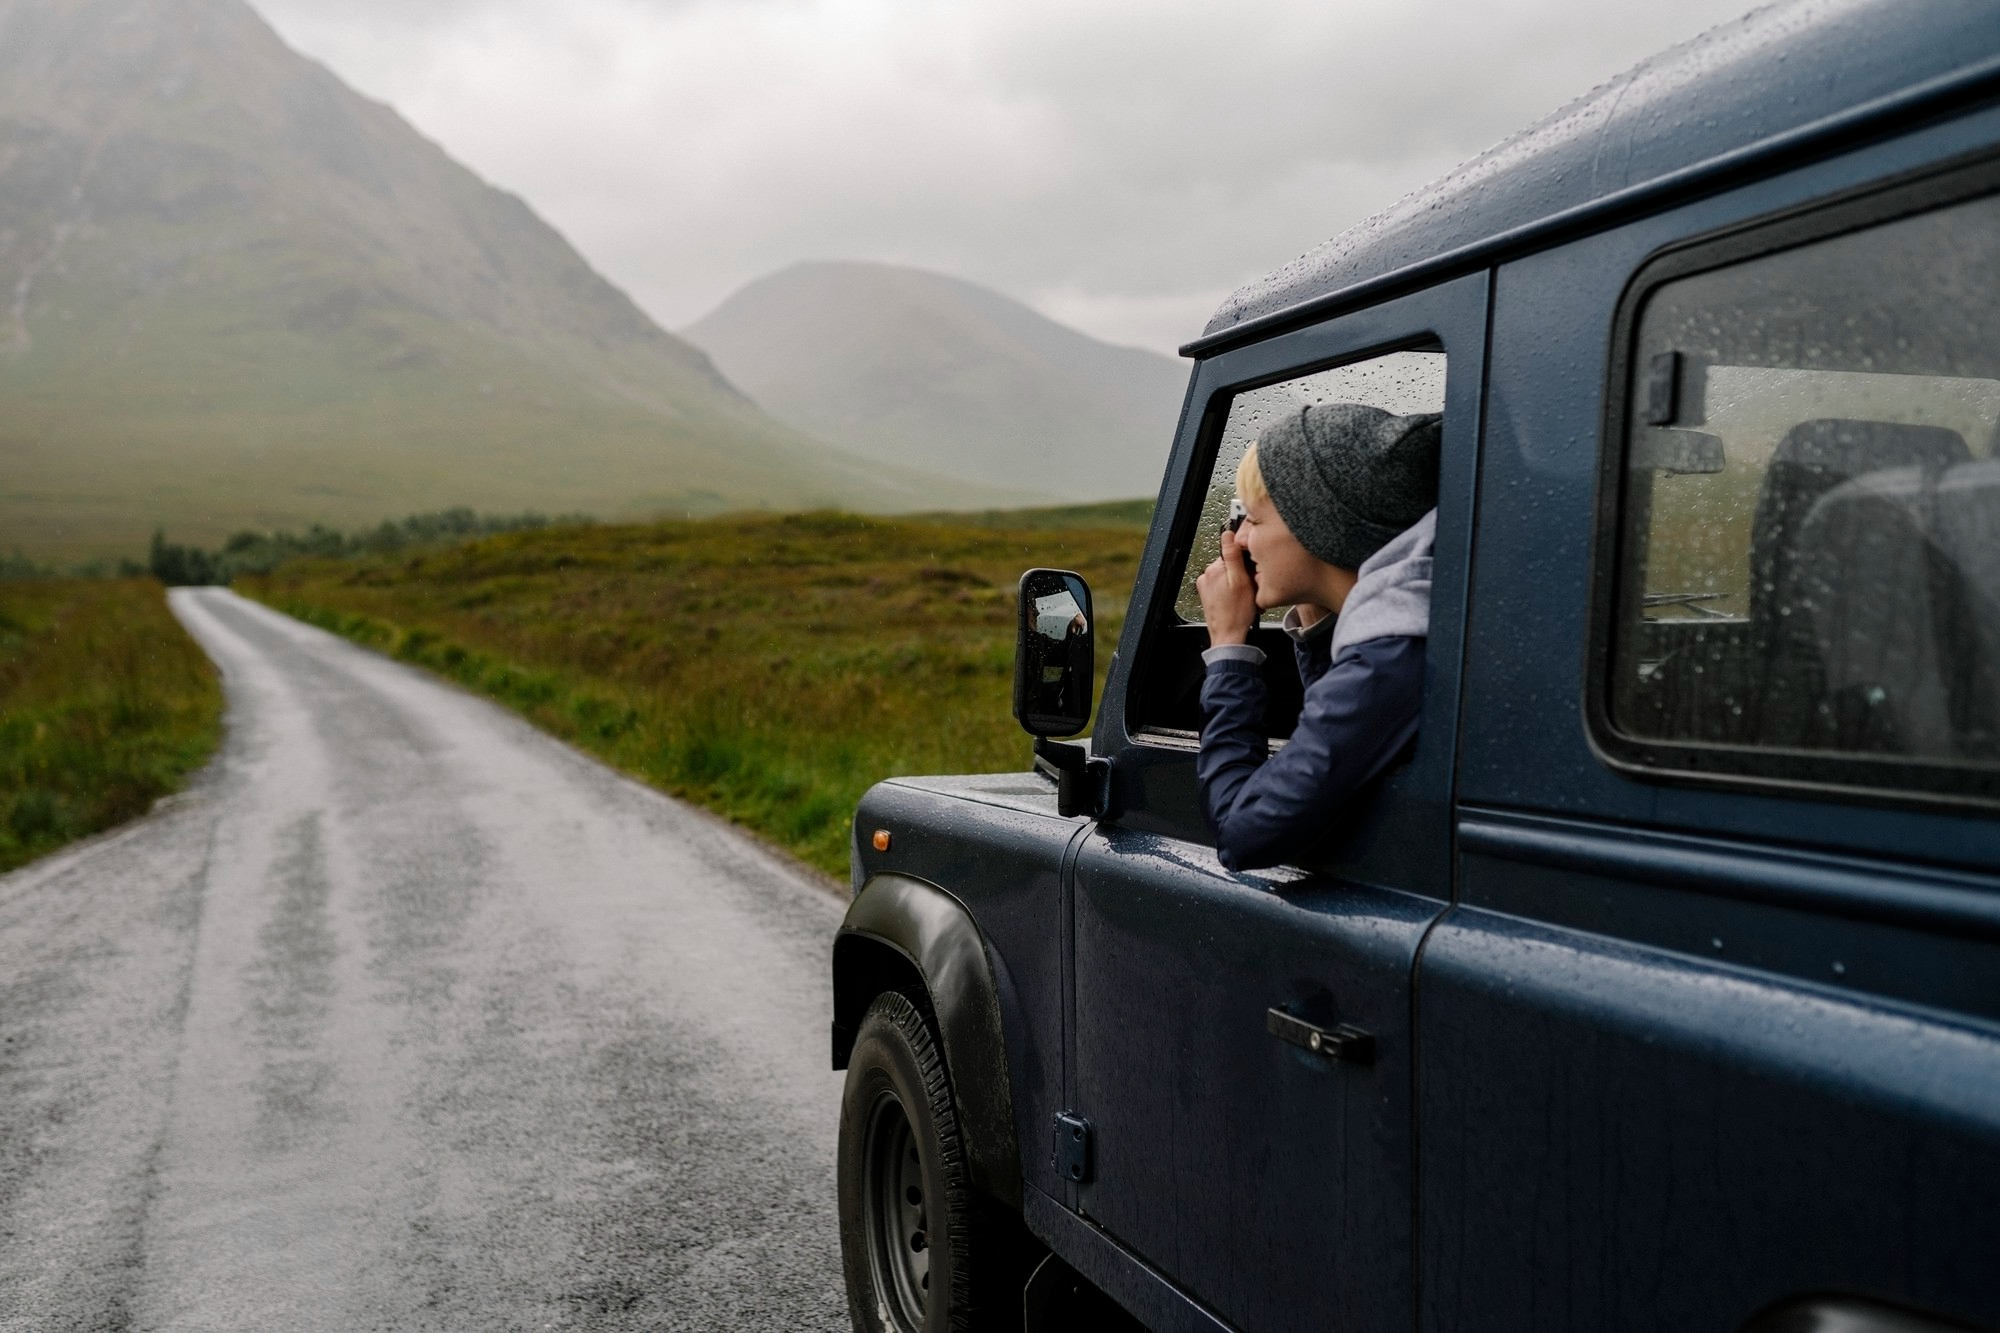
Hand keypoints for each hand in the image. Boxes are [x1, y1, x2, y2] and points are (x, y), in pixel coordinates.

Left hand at [1196, 528, 1257, 645]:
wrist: (1228, 636)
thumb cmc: (1237, 614)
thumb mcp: (1241, 581)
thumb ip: (1233, 556)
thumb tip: (1228, 534)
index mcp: (1213, 569)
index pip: (1233, 553)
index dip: (1246, 563)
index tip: (1250, 573)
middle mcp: (1206, 576)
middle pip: (1230, 565)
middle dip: (1242, 574)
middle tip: (1248, 588)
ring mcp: (1205, 586)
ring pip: (1228, 576)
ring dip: (1238, 584)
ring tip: (1243, 597)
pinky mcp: (1207, 595)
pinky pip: (1223, 587)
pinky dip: (1232, 592)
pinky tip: (1237, 601)